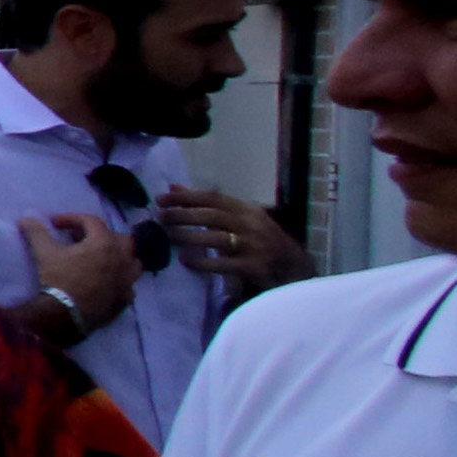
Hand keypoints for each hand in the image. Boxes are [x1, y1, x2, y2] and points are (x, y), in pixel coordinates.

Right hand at [19, 211, 137, 330]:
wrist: (66, 316)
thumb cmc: (59, 280)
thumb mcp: (45, 254)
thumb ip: (37, 233)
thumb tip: (25, 219)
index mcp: (104, 243)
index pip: (91, 221)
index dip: (72, 219)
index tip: (56, 224)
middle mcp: (122, 258)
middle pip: (120, 238)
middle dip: (102, 236)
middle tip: (83, 242)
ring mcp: (127, 280)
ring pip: (132, 261)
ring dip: (119, 257)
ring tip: (102, 261)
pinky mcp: (126, 298)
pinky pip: (129, 285)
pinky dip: (120, 281)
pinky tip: (106, 284)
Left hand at [155, 184, 307, 289]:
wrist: (295, 267)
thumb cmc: (262, 240)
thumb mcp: (242, 218)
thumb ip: (210, 206)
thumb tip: (174, 189)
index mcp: (247, 210)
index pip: (214, 198)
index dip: (187, 197)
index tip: (162, 198)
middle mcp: (250, 224)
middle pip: (213, 216)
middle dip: (184, 214)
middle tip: (161, 216)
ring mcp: (253, 245)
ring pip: (216, 238)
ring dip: (190, 237)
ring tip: (168, 236)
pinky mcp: (254, 267)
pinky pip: (224, 264)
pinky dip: (204, 262)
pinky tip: (185, 261)